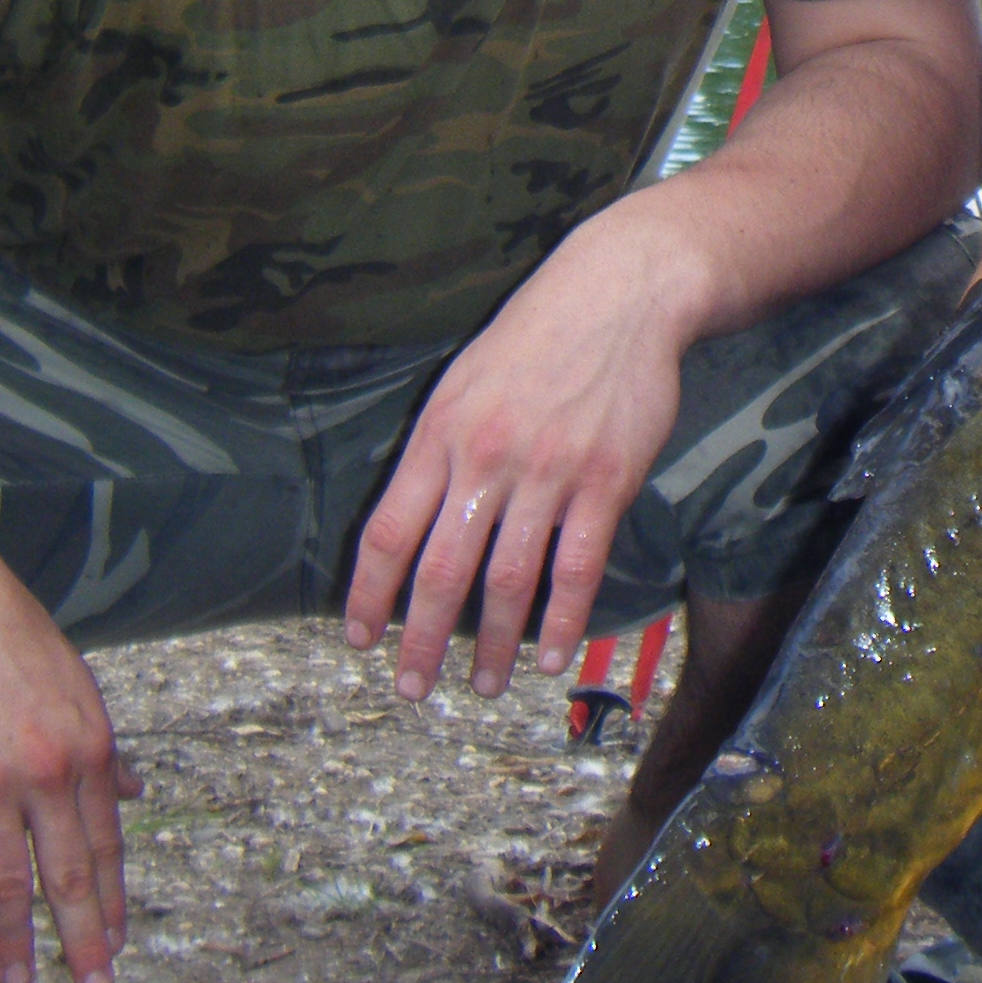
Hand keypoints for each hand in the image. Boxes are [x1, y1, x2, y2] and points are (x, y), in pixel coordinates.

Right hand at [0, 558, 140, 982]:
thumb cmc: (7, 632)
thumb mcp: (77, 683)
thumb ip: (102, 748)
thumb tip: (132, 793)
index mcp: (88, 745)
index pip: (105, 842)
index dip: (111, 897)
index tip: (116, 940)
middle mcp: (46, 772)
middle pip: (69, 874)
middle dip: (83, 938)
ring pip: (9, 883)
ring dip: (17, 943)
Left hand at [343, 215, 689, 701]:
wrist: (621, 292)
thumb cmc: (538, 336)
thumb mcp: (464, 380)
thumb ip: (438, 450)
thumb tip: (414, 524)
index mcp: (440, 433)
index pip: (388, 532)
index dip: (369, 596)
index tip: (360, 641)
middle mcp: (486, 457)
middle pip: (442, 570)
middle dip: (421, 640)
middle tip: (412, 689)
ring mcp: (549, 471)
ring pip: (509, 580)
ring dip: (495, 645)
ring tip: (486, 684)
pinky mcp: (605, 480)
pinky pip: (577, 566)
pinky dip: (563, 620)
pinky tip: (552, 655)